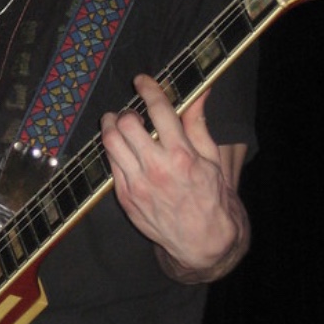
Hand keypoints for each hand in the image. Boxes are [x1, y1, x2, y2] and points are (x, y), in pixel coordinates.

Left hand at [101, 74, 247, 280]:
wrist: (203, 243)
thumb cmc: (213, 199)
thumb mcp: (212, 159)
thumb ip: (198, 124)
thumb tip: (200, 93)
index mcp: (182, 155)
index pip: (158, 110)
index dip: (148, 88)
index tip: (142, 80)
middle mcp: (156, 168)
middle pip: (127, 123)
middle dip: (126, 110)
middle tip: (131, 111)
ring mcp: (137, 185)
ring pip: (110, 143)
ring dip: (110, 126)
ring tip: (116, 123)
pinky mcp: (126, 198)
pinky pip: (110, 165)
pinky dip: (113, 151)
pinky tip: (121, 149)